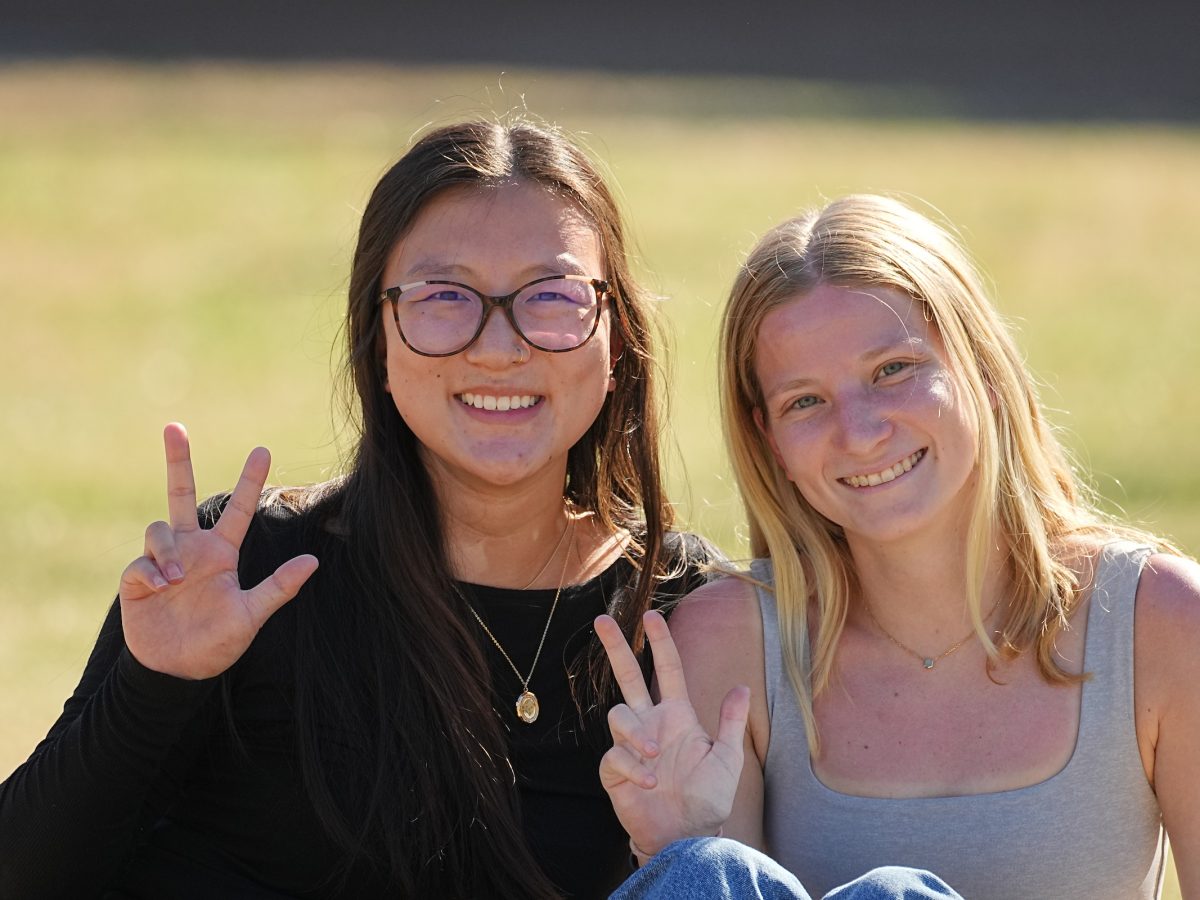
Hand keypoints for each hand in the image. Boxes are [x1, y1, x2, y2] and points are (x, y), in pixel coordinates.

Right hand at [118, 423, 318, 679]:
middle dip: (177, 460)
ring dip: (166, 551)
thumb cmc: (217, 643)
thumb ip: (278, 588)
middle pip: (182, 494)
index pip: (237, 509)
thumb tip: (313, 561)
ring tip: (175, 580)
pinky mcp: (136, 579)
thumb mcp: (251, 615)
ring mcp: (162, 561)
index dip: (249, 481)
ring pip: (159, 529)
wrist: (177, 670)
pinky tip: (160, 587)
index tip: (263, 449)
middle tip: (174, 426)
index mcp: (220, 553)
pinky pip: (139, 562)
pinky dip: (149, 571)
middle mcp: (191, 549)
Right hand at [595, 610, 748, 860]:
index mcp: (676, 716)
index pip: (667, 670)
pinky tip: (648, 783)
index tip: (652, 616)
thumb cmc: (707, 800)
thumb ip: (730, 723)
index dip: (660, 643)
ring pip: (619, 716)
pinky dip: (631, 766)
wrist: (685, 837)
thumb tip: (742, 686)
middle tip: (603, 620)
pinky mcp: (614, 771)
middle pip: (627, 677)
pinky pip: (614, 755)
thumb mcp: (727, 760)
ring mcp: (630, 746)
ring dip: (636, 735)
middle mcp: (650, 725)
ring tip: (654, 758)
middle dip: (616, 648)